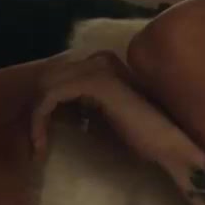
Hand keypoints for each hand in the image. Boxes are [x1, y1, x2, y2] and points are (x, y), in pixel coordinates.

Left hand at [29, 51, 185, 162]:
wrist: (168, 145)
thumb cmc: (142, 138)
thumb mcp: (102, 119)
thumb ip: (81, 108)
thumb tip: (52, 111)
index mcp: (105, 64)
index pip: (59, 76)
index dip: (45, 105)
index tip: (43, 135)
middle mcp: (101, 59)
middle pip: (49, 78)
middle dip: (37, 110)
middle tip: (37, 141)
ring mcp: (99, 68)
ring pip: (46, 86)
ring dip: (36, 117)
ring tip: (38, 144)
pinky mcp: (95, 82)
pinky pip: (52, 95)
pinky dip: (41, 118)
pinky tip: (42, 141)